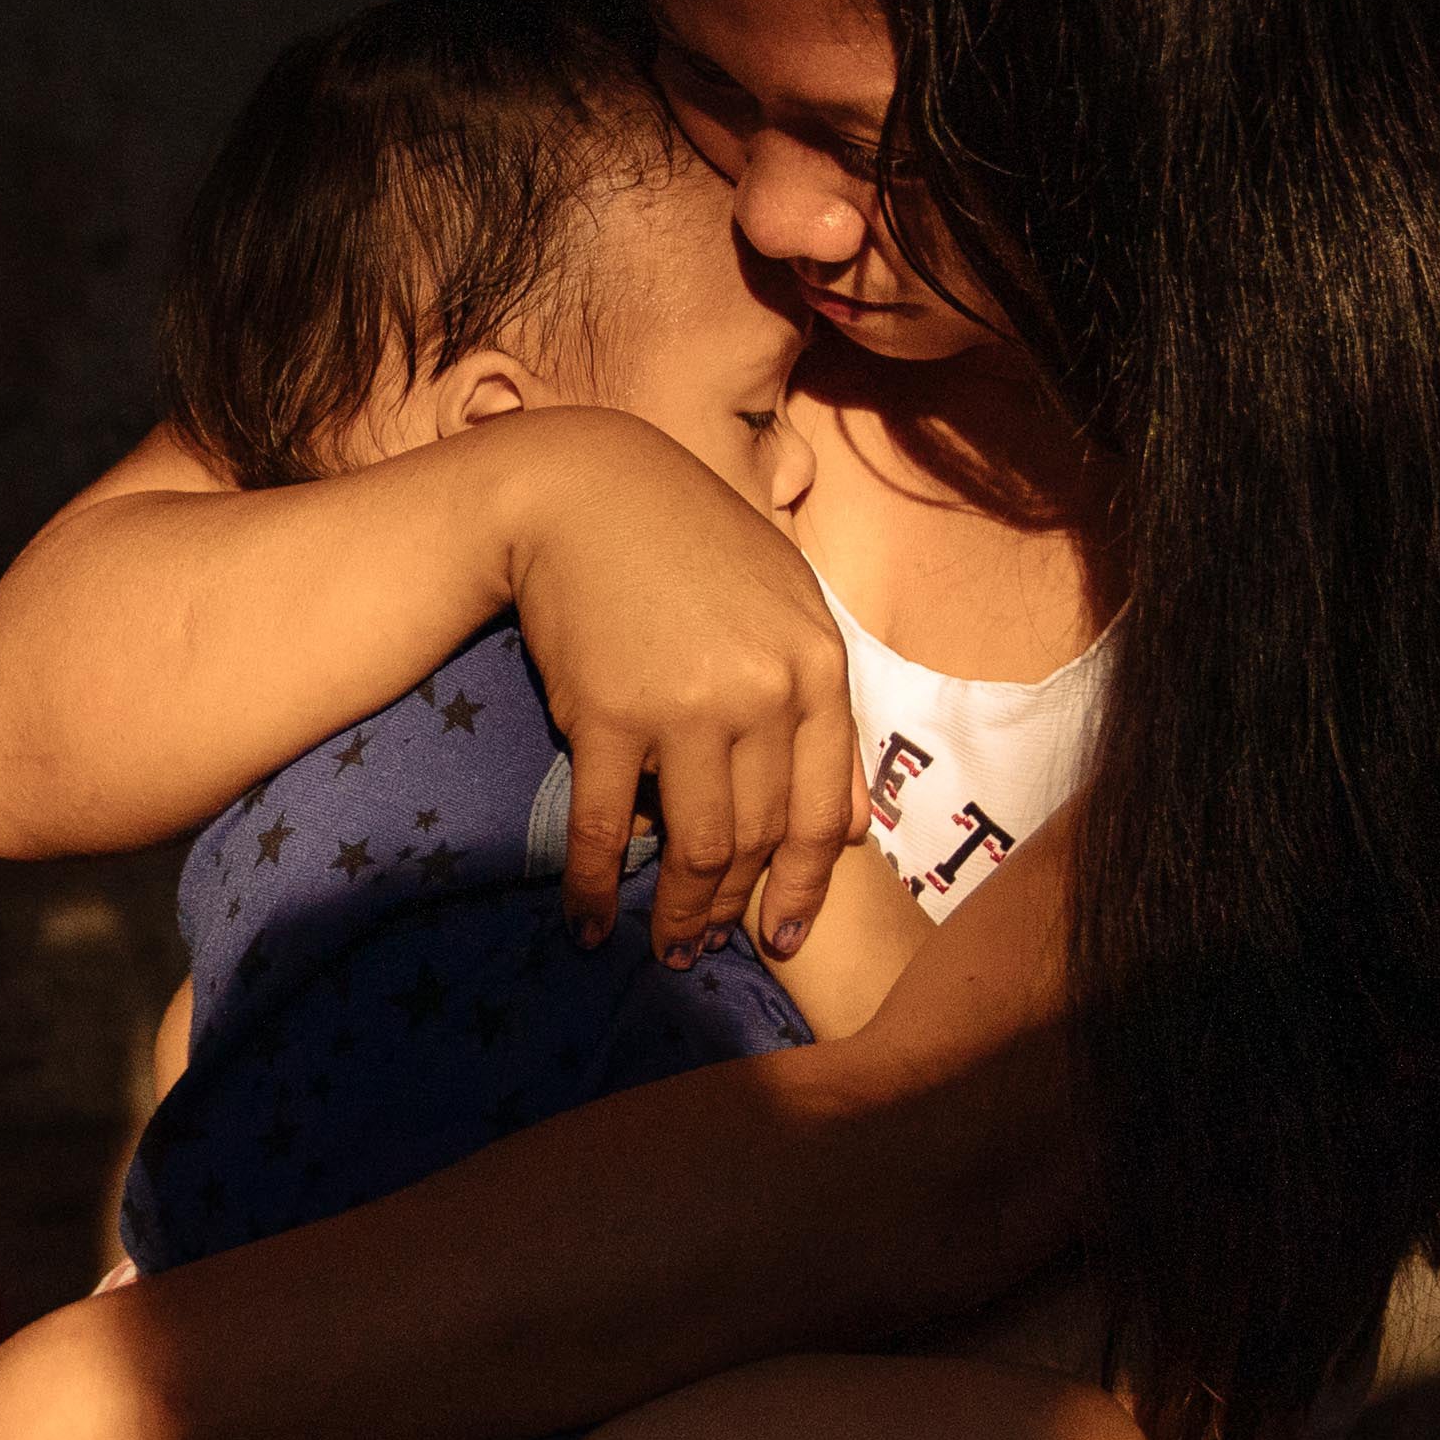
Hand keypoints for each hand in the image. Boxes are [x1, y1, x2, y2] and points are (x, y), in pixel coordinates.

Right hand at [503, 414, 855, 964]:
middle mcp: (762, 694)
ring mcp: (685, 707)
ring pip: (695, 845)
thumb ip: (822, 709)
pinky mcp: (607, 716)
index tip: (783, 936)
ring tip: (664, 947)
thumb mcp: (786, 607)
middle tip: (706, 950)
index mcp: (817, 668)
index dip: (803, 887)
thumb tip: (853, 827)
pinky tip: (588, 922)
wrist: (585, 489)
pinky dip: (596, 886)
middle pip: (757, 837)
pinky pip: (608, 826)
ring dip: (679, 912)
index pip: (824, 811)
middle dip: (734, 908)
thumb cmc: (690, 543)